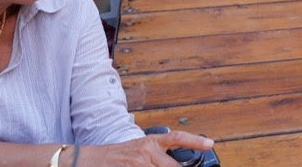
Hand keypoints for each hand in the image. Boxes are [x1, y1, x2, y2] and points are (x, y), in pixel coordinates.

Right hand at [78, 129, 213, 165]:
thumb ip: (157, 153)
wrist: (91, 160)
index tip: (210, 143)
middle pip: (173, 166)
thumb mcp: (139, 148)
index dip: (195, 141)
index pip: (177, 138)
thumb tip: (175, 161)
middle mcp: (147, 152)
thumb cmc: (117, 155)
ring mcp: (139, 164)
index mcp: (151, 142)